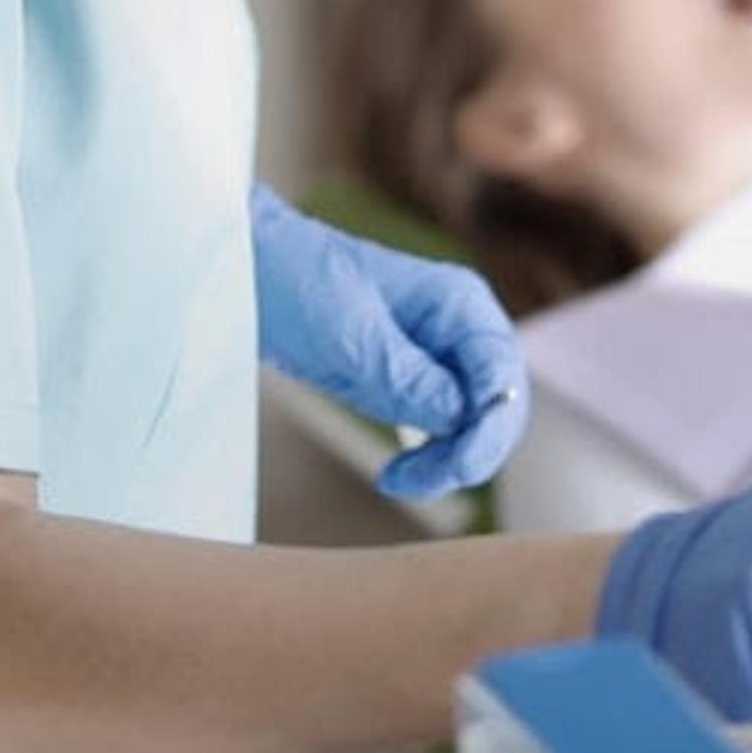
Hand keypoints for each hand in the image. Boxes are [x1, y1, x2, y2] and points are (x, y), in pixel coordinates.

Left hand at [248, 186, 527, 498]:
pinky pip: (442, 428)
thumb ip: (409, 379)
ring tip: (397, 478)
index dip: (490, 426)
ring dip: (448, 461)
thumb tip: (462, 420)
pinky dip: (430, 456)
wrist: (250, 272)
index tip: (458, 465)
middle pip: (498, 405)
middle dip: (469, 450)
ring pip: (474, 424)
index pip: (501, 374)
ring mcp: (438, 357)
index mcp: (460, 303)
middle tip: (414, 480)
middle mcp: (460, 330)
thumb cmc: (298, 282)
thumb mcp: (352, 336)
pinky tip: (398, 470)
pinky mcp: (412, 380)